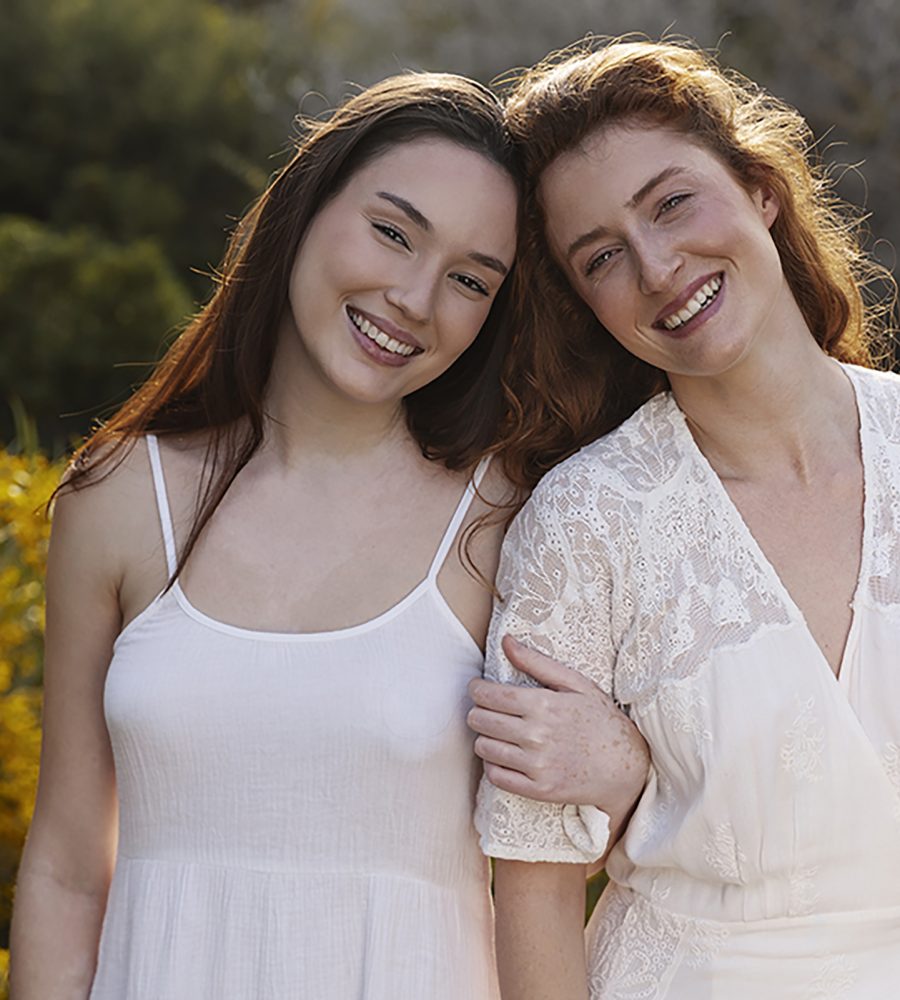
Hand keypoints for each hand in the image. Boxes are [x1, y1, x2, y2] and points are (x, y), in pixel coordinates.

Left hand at [468, 635, 648, 812]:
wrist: (625, 766)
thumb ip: (537, 662)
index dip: (476, 689)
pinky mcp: (538, 789)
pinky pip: (495, 776)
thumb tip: (506, 641)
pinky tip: (503, 755)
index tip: (478, 689)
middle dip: (478, 711)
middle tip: (486, 709)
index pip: (489, 695)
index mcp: (544, 704)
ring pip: (484, 747)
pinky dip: (492, 764)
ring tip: (496, 732)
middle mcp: (537, 735)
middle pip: (480, 720)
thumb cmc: (600, 719)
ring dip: (484, 737)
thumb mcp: (576, 683)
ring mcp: (537, 765)